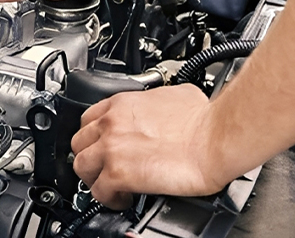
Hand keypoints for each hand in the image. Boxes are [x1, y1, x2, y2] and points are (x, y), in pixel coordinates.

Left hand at [71, 84, 225, 208]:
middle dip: (89, 156)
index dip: (94, 135)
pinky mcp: (118, 174)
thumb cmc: (204, 120)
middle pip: (79, 142)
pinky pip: (99, 192)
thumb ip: (155, 103)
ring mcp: (112, 149)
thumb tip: (162, 110)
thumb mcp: (174, 95)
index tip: (101, 144)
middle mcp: (111, 124)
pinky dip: (109, 198)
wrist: (214, 139)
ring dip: (94, 178)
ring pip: (81, 167)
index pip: (89, 119)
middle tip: (103, 167)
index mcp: (122, 104)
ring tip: (110, 185)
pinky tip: (124, 198)